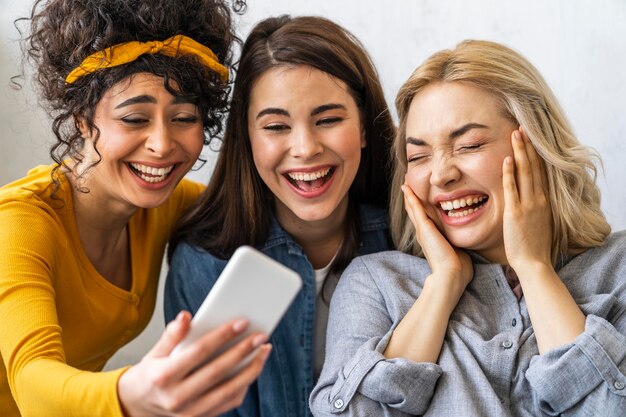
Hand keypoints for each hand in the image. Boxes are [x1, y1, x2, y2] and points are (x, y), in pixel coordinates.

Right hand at [118, 312, 270, 416]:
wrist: (137, 406)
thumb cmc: (150, 374)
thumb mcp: (154, 353)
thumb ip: (172, 335)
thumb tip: (186, 316)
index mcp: (163, 376)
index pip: (199, 352)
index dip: (223, 336)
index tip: (242, 322)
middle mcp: (177, 397)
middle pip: (218, 371)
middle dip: (243, 351)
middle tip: (261, 335)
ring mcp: (190, 413)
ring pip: (229, 390)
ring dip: (251, 369)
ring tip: (264, 351)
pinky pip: (228, 403)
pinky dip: (243, 386)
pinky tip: (252, 369)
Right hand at [402, 183, 472, 288]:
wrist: (452, 275)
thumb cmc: (458, 269)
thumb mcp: (459, 253)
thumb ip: (459, 247)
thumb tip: (466, 247)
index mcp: (432, 240)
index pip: (425, 222)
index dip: (421, 212)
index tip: (419, 202)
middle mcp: (424, 235)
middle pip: (415, 214)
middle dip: (411, 201)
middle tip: (406, 189)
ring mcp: (423, 231)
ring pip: (413, 209)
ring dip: (409, 197)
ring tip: (404, 185)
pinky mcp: (424, 227)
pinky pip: (415, 209)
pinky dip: (411, 198)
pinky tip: (407, 189)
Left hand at [502, 127, 552, 269]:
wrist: (534, 262)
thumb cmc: (533, 245)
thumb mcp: (538, 221)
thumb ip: (533, 207)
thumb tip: (529, 199)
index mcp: (543, 201)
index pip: (540, 171)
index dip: (535, 153)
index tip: (530, 139)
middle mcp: (538, 199)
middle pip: (534, 166)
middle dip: (527, 146)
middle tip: (522, 128)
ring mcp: (528, 205)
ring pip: (525, 173)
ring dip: (520, 152)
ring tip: (515, 135)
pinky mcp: (515, 213)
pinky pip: (512, 189)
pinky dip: (509, 173)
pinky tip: (506, 159)